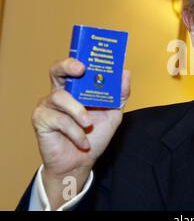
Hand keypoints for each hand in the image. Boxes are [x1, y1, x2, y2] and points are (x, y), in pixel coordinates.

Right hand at [31, 58, 130, 208]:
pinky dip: (75, 132)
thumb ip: (119, 94)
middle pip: (57, 70)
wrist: (81, 163)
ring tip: (88, 125)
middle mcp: (61, 92)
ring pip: (60, 96)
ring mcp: (48, 105)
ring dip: (78, 111)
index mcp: (77, 88)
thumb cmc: (94, 136)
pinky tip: (82, 141)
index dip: (81, 58)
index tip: (91, 57)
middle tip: (81, 69)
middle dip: (68, 65)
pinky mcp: (41, 119)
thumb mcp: (113, 114)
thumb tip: (125, 72)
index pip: (76, 66)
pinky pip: (59, 119)